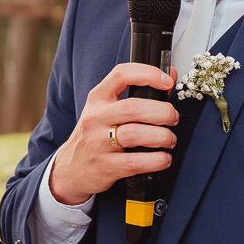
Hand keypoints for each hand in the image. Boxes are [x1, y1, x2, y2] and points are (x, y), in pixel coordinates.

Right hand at [47, 62, 178, 205]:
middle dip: (163, 112)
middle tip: (173, 118)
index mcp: (98, 98)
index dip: (148, 74)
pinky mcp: (105, 166)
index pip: (121, 75)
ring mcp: (98, 143)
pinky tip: (163, 158)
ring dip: (162, 136)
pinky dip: (157, 160)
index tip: (168, 82)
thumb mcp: (108, 109)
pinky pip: (136, 162)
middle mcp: (96, 118)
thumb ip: (138, 92)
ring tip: (169, 139)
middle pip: (134, 108)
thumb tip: (171, 76)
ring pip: (136, 134)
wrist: (70, 169)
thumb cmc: (95, 135)